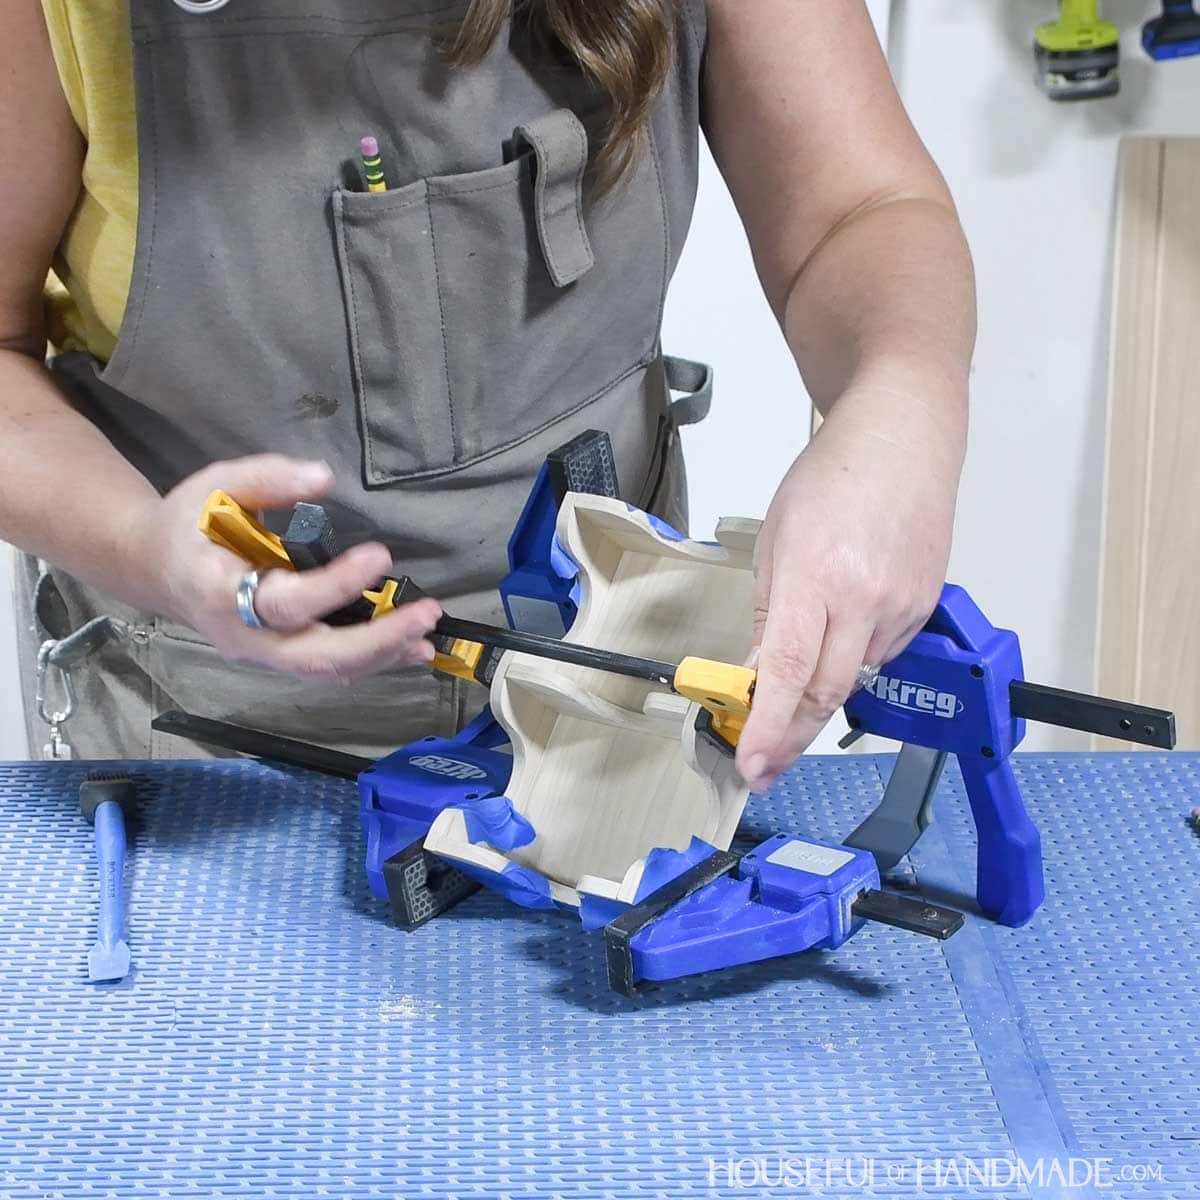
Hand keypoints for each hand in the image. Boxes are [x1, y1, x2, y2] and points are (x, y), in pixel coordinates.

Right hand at [126, 454, 440, 682]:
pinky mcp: (280, 657)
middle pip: (314, 657)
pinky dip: (373, 660)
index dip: (336, 584)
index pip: (286, 602)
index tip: (380, 555)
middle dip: (376, 641)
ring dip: (383, 656)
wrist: (155, 569)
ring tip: (427, 635)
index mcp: (219, 592)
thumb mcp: (215, 486)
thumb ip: (268, 478)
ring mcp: (261, 655)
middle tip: (425, 615)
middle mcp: (242, 636)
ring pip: (325, 670)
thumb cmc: (188, 524)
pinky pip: (328, 667)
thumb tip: (323, 478)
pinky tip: (411, 648)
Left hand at [734, 387, 962, 790]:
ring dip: (819, 691)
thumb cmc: (835, 477)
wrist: (903, 440)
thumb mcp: (776, 540)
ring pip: (854, 677)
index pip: (787, 672)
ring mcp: (901, 606)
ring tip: (795, 680)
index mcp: (814, 575)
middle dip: (791, 736)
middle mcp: (864, 598)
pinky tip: (842, 631)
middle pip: (825, 692)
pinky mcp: (925, 608)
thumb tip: (758, 674)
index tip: (752, 764)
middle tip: (765, 760)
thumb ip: (766, 614)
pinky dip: (853, 658)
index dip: (768, 728)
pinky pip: (882, 655)